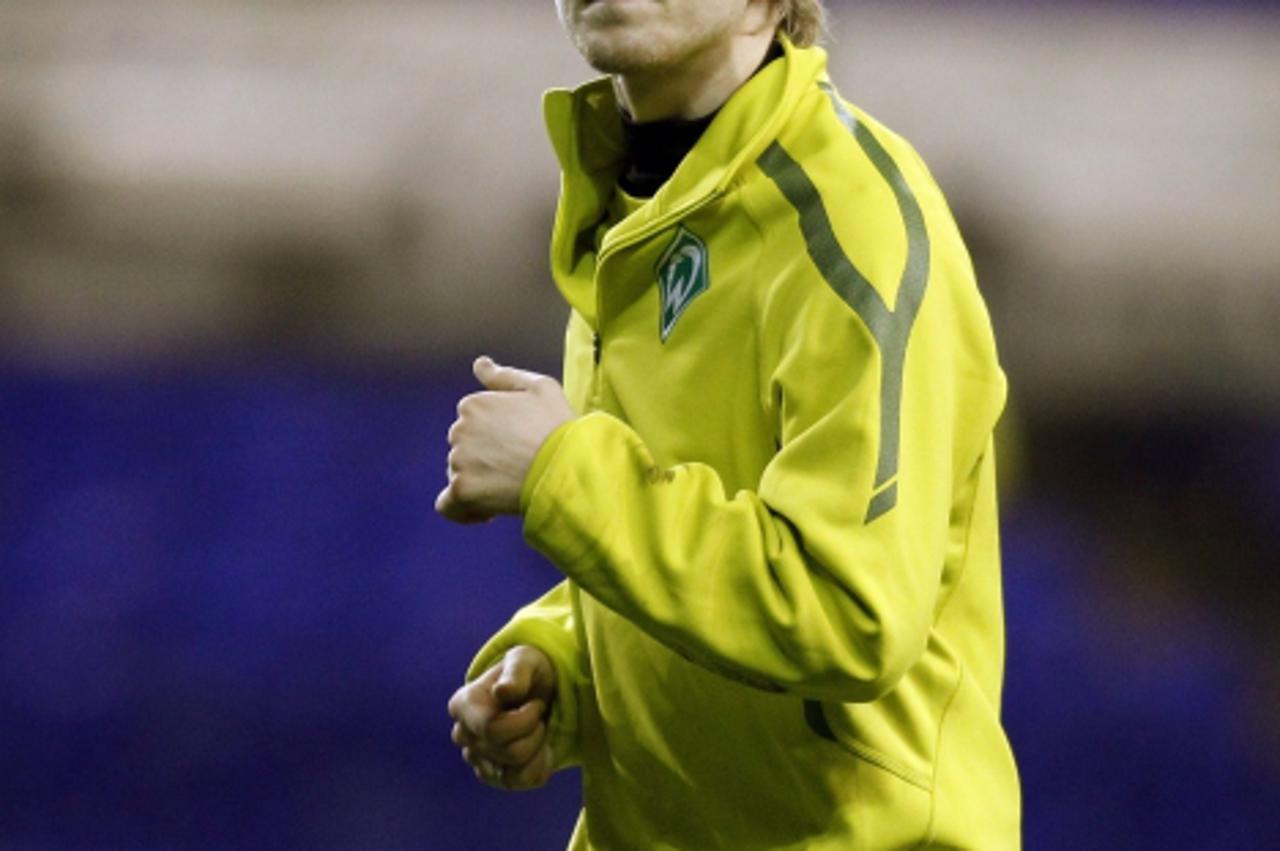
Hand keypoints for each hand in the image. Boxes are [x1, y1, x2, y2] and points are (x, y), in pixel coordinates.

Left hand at [436, 356, 574, 523]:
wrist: (568, 466)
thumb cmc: (559, 426)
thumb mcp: (540, 387)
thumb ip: (504, 377)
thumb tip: (478, 364)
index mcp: (473, 404)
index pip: (472, 424)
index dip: (495, 437)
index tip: (518, 447)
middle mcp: (459, 430)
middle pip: (464, 449)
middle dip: (486, 459)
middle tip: (519, 468)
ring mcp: (458, 461)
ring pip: (459, 476)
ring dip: (480, 483)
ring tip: (513, 488)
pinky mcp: (462, 491)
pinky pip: (448, 507)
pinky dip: (463, 511)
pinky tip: (488, 511)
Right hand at [448, 645, 556, 790]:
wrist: (536, 691)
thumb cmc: (528, 672)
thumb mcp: (527, 660)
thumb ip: (517, 672)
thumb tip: (502, 692)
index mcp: (464, 705)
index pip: (492, 730)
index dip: (525, 720)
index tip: (536, 702)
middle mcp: (463, 735)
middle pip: (509, 753)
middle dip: (535, 732)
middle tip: (539, 714)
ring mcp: (475, 759)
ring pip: (515, 772)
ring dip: (538, 749)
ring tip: (538, 729)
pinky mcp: (492, 776)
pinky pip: (520, 783)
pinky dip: (539, 766)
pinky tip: (542, 748)